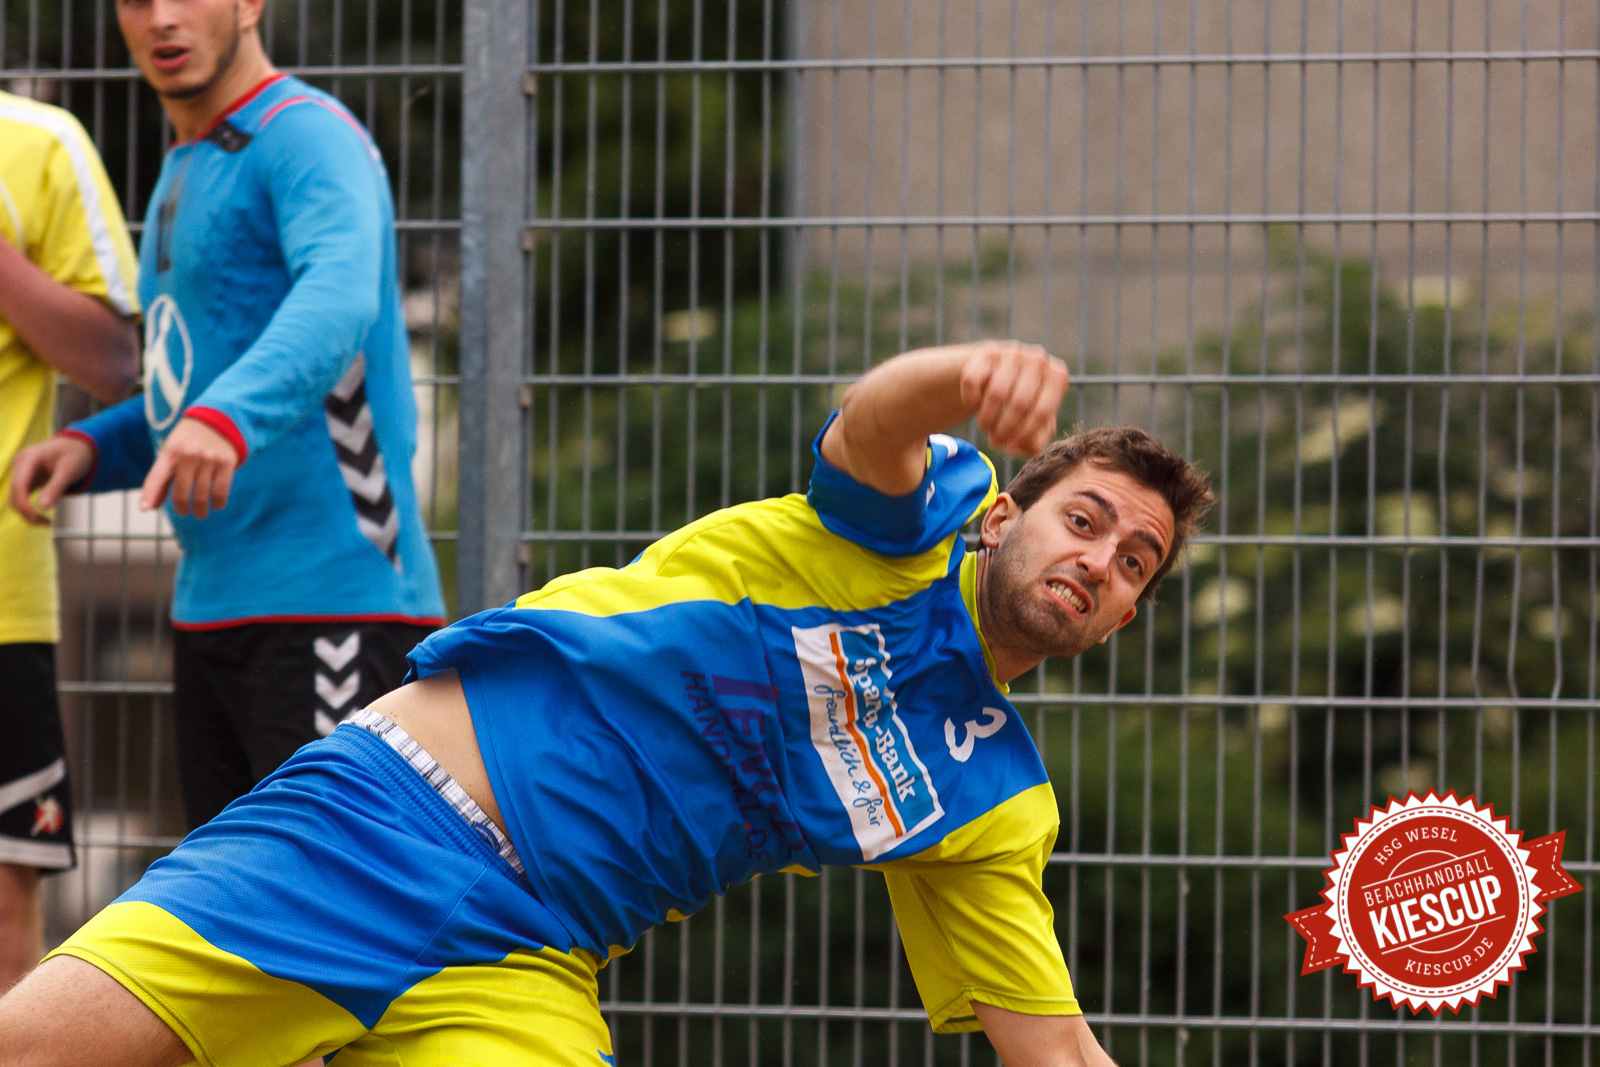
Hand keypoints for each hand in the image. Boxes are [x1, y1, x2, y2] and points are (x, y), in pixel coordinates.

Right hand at [10, 434, 94, 524]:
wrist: (77, 446)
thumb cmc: (75, 455)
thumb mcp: (70, 470)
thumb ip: (56, 487)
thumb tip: (43, 507)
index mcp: (29, 457)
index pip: (18, 485)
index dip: (24, 504)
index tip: (37, 518)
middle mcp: (20, 464)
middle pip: (14, 494)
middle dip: (27, 512)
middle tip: (47, 524)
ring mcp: (20, 472)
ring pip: (15, 498)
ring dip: (27, 513)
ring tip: (47, 523)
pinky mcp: (24, 479)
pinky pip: (21, 497)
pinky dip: (29, 509)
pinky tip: (43, 518)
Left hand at [140, 417, 238, 517]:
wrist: (216, 421)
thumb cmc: (187, 444)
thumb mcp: (170, 454)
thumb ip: (160, 480)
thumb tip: (150, 508)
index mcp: (170, 452)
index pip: (157, 476)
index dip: (150, 493)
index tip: (144, 509)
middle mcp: (189, 455)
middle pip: (182, 493)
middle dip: (182, 508)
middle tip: (184, 512)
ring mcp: (209, 458)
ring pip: (202, 495)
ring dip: (200, 510)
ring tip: (200, 513)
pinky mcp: (226, 462)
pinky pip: (221, 491)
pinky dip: (218, 503)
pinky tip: (216, 505)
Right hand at [957, 340, 1069, 454]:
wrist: (995, 372)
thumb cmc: (1020, 400)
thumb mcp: (1035, 419)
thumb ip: (1036, 438)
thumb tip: (1019, 448)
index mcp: (1057, 376)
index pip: (1042, 412)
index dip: (1024, 436)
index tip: (1010, 450)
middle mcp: (1038, 359)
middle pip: (1020, 404)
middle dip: (1004, 430)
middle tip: (995, 442)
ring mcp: (1012, 352)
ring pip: (996, 393)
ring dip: (987, 418)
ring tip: (985, 427)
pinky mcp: (987, 352)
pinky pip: (974, 382)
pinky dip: (971, 400)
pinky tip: (974, 405)